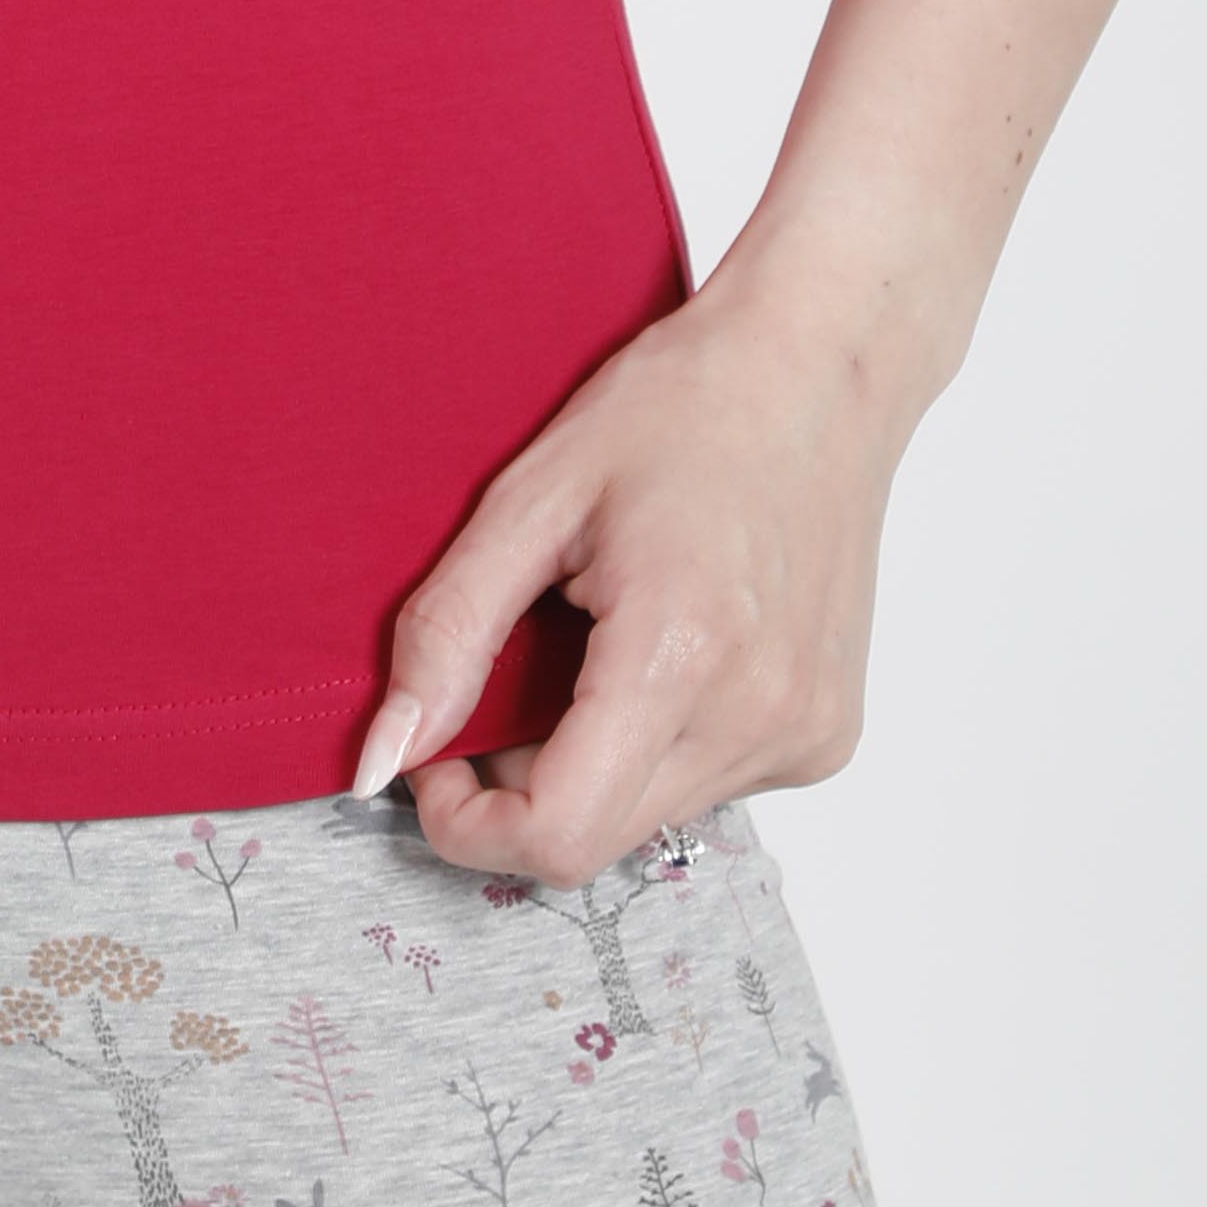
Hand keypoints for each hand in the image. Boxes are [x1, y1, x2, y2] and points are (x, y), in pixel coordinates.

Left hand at [343, 270, 925, 882]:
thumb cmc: (683, 405)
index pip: (556, 836)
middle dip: (520, 788)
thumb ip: (447, 634)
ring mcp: (803, 735)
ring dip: (591, 764)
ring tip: (600, 640)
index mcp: (680, 653)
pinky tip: (671, 646)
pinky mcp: (825, 737)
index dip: (468, 822)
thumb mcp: (532, 498)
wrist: (821, 366)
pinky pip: (708, 786)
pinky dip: (659, 742)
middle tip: (507, 681)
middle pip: (596, 841)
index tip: (435, 760)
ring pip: (648, 819)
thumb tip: (382, 757)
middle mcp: (757, 715)